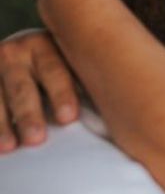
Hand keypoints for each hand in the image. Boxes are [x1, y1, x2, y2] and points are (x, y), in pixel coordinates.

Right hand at [0, 29, 80, 152]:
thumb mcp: (73, 69)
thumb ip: (90, 86)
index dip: (61, 94)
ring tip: (10, 147)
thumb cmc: (64, 74)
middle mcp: (17, 52)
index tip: (68, 119)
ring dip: (3, 124)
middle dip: (29, 114)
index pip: (55, 71)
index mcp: (48, 46)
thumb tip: (124, 117)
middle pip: (23, 88)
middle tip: (37, 139)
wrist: (26, 57)